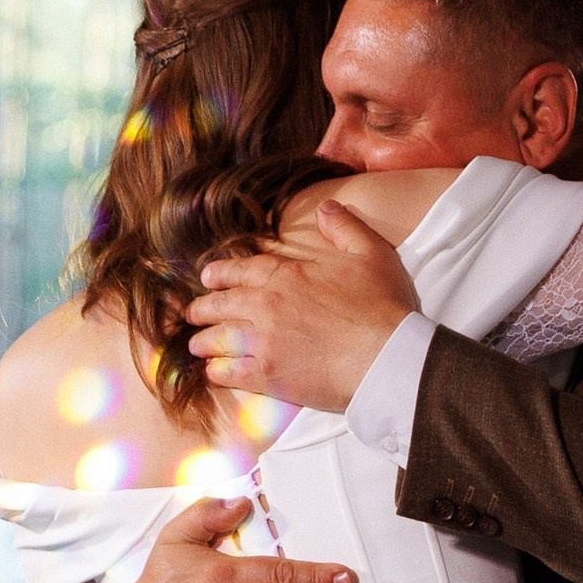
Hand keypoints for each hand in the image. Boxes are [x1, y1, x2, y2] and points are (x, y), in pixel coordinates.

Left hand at [187, 201, 417, 411]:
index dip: (218, 274)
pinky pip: (225, 372)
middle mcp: (265, 306)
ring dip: (202, 341)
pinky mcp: (266, 375)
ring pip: (214, 339)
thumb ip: (345, 227)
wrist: (388, 358)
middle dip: (201, 308)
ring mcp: (262, 341)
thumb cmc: (383, 307)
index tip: (208, 278)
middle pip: (218, 304)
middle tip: (194, 313)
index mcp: (287, 275)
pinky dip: (216, 370)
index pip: (239, 270)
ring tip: (197, 345)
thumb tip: (327, 208)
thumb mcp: (372, 254)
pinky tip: (215, 371)